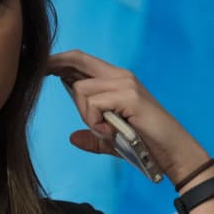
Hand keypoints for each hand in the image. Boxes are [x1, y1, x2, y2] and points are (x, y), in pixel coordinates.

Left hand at [47, 49, 208, 181]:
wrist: (173, 154)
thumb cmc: (145, 146)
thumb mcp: (111, 141)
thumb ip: (93, 136)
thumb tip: (72, 138)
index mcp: (116, 80)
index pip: (81, 59)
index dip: (58, 60)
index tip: (40, 66)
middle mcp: (120, 75)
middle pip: (77, 61)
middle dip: (59, 73)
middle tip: (50, 84)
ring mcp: (125, 83)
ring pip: (82, 90)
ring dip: (86, 115)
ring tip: (105, 131)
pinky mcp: (129, 96)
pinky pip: (93, 104)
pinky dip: (95, 123)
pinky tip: (110, 133)